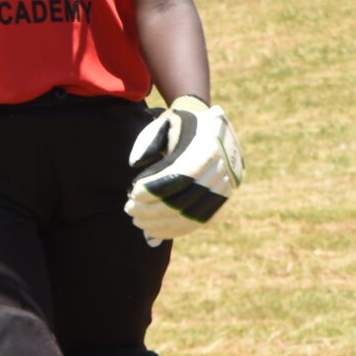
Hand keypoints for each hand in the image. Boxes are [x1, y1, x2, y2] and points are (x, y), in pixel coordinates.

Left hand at [125, 96, 243, 238]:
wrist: (210, 128)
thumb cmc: (180, 126)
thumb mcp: (164, 124)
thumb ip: (150, 143)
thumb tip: (136, 164)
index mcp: (211, 142)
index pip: (183, 174)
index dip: (156, 187)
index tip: (134, 192)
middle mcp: (223, 166)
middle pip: (186, 199)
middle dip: (153, 209)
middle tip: (129, 208)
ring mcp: (225, 186)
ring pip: (192, 216)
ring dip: (161, 223)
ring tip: (137, 220)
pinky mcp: (221, 199)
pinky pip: (198, 221)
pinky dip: (174, 229)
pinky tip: (152, 231)